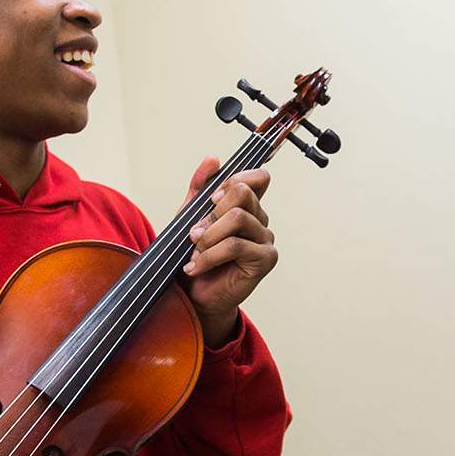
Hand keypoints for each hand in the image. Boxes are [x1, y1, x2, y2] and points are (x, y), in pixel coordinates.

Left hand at [180, 157, 277, 346]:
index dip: (235, 179)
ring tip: (195, 252)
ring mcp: (265, 239)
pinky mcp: (265, 260)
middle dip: (212, 211)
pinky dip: (209, 256)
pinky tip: (196, 267)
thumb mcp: (189, 216)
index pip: (258, 178)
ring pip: (237, 218)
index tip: (212, 197)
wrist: (193, 295)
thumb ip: (199, 188)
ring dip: (208, 236)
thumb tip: (212, 159)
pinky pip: (235, 245)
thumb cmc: (194, 255)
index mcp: (247, 207)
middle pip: (243, 192)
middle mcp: (260, 220)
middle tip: (195, 233)